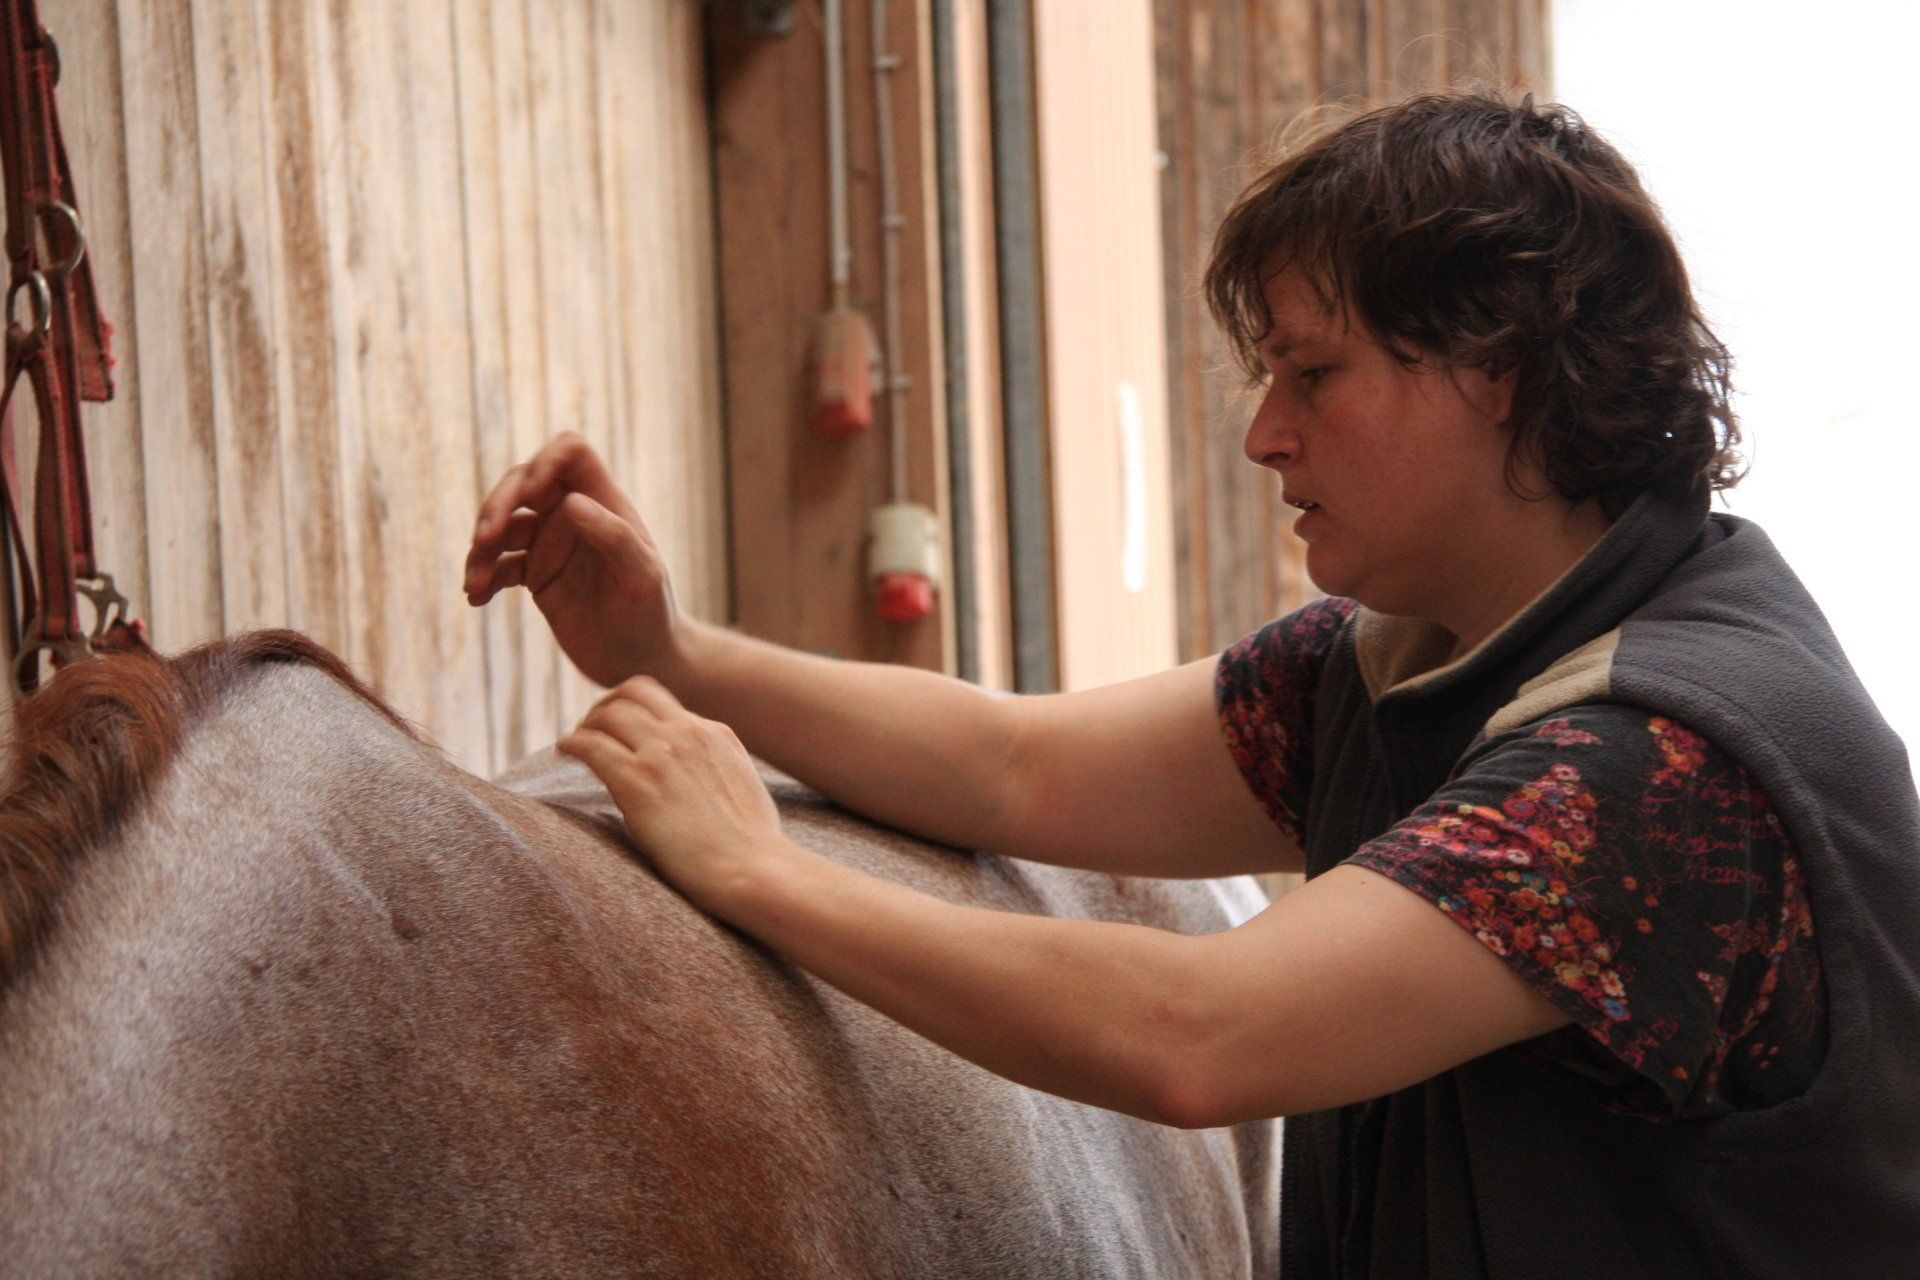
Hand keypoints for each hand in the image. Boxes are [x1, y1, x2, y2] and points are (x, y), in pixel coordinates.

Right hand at [465, 433, 684, 687]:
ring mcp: (551, 545)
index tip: (533, 494)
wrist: (643, 662)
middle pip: (523, 482)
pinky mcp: (536, 576)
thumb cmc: (653, 615)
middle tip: (482, 539)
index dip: (546, 460)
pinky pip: (498, 565)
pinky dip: (483, 577)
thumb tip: (571, 502)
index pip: (571, 452)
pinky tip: (476, 598)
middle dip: (497, 504)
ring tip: (473, 583)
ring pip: (503, 525)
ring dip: (481, 548)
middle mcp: (574, 516)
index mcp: (605, 503)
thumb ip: (614, 537)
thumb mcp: (642, 576)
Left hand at [558, 676, 787, 913]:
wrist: (752, 868)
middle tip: (593, 727)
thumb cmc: (753, 846)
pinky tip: (565, 751)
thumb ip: (719, 770)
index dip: (638, 712)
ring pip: (610, 713)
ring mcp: (662, 754)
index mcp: (715, 734)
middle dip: (608, 704)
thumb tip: (705, 781)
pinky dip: (572, 742)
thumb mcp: (743, 788)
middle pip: (635, 692)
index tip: (623, 729)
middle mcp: (688, 733)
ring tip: (575, 742)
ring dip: (587, 723)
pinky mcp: (637, 782)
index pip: (666, 705)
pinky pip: (591, 745)